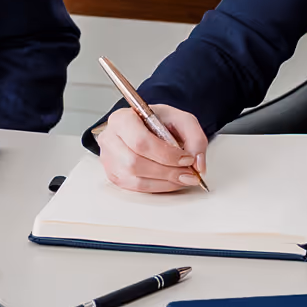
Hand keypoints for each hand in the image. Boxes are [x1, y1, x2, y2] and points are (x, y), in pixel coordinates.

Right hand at [94, 104, 208, 193]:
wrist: (146, 126)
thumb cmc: (158, 122)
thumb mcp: (180, 119)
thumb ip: (194, 137)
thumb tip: (198, 164)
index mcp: (122, 119)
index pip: (140, 141)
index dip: (166, 154)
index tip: (187, 159)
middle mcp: (110, 138)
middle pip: (135, 162)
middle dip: (167, 171)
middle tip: (188, 173)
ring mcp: (109, 159)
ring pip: (135, 179)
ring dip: (164, 182)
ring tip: (182, 177)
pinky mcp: (114, 174)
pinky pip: (135, 188)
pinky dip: (157, 187)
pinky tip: (170, 181)